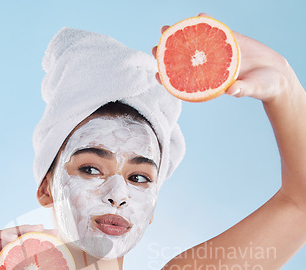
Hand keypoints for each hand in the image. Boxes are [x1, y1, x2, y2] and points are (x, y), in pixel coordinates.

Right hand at [0, 224, 57, 269]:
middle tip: (55, 232)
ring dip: (24, 229)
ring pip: (9, 235)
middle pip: (21, 241)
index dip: (42, 249)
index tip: (58, 247)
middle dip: (38, 235)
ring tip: (40, 228)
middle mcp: (1, 258)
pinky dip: (3, 233)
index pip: (28, 254)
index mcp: (8, 269)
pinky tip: (13, 234)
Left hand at [151, 13, 295, 102]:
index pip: (186, 82)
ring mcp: (219, 52)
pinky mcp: (230, 40)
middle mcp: (211, 67)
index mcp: (211, 83)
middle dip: (169, 54)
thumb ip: (242, 90)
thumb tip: (232, 91)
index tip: (157, 75)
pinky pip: (216, 30)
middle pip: (186, 60)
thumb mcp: (252, 89)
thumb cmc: (262, 87)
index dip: (170, 79)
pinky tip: (198, 16)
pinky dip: (208, 22)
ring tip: (166, 28)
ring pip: (197, 43)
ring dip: (182, 35)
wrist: (275, 75)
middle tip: (155, 48)